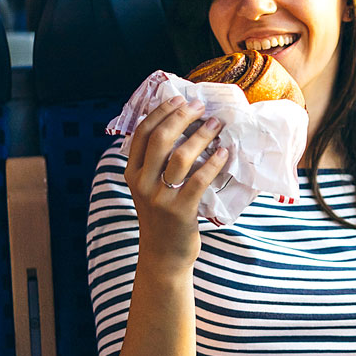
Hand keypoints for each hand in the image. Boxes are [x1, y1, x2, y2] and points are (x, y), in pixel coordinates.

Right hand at [123, 95, 228, 272]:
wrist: (163, 255)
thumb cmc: (162, 216)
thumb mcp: (148, 188)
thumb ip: (155, 163)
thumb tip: (179, 125)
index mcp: (132, 173)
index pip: (141, 133)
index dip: (161, 112)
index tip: (179, 99)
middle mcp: (142, 183)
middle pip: (160, 139)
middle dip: (182, 117)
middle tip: (200, 107)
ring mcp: (160, 198)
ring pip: (181, 156)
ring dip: (201, 136)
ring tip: (217, 125)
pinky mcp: (180, 211)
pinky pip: (199, 180)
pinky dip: (213, 163)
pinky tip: (224, 152)